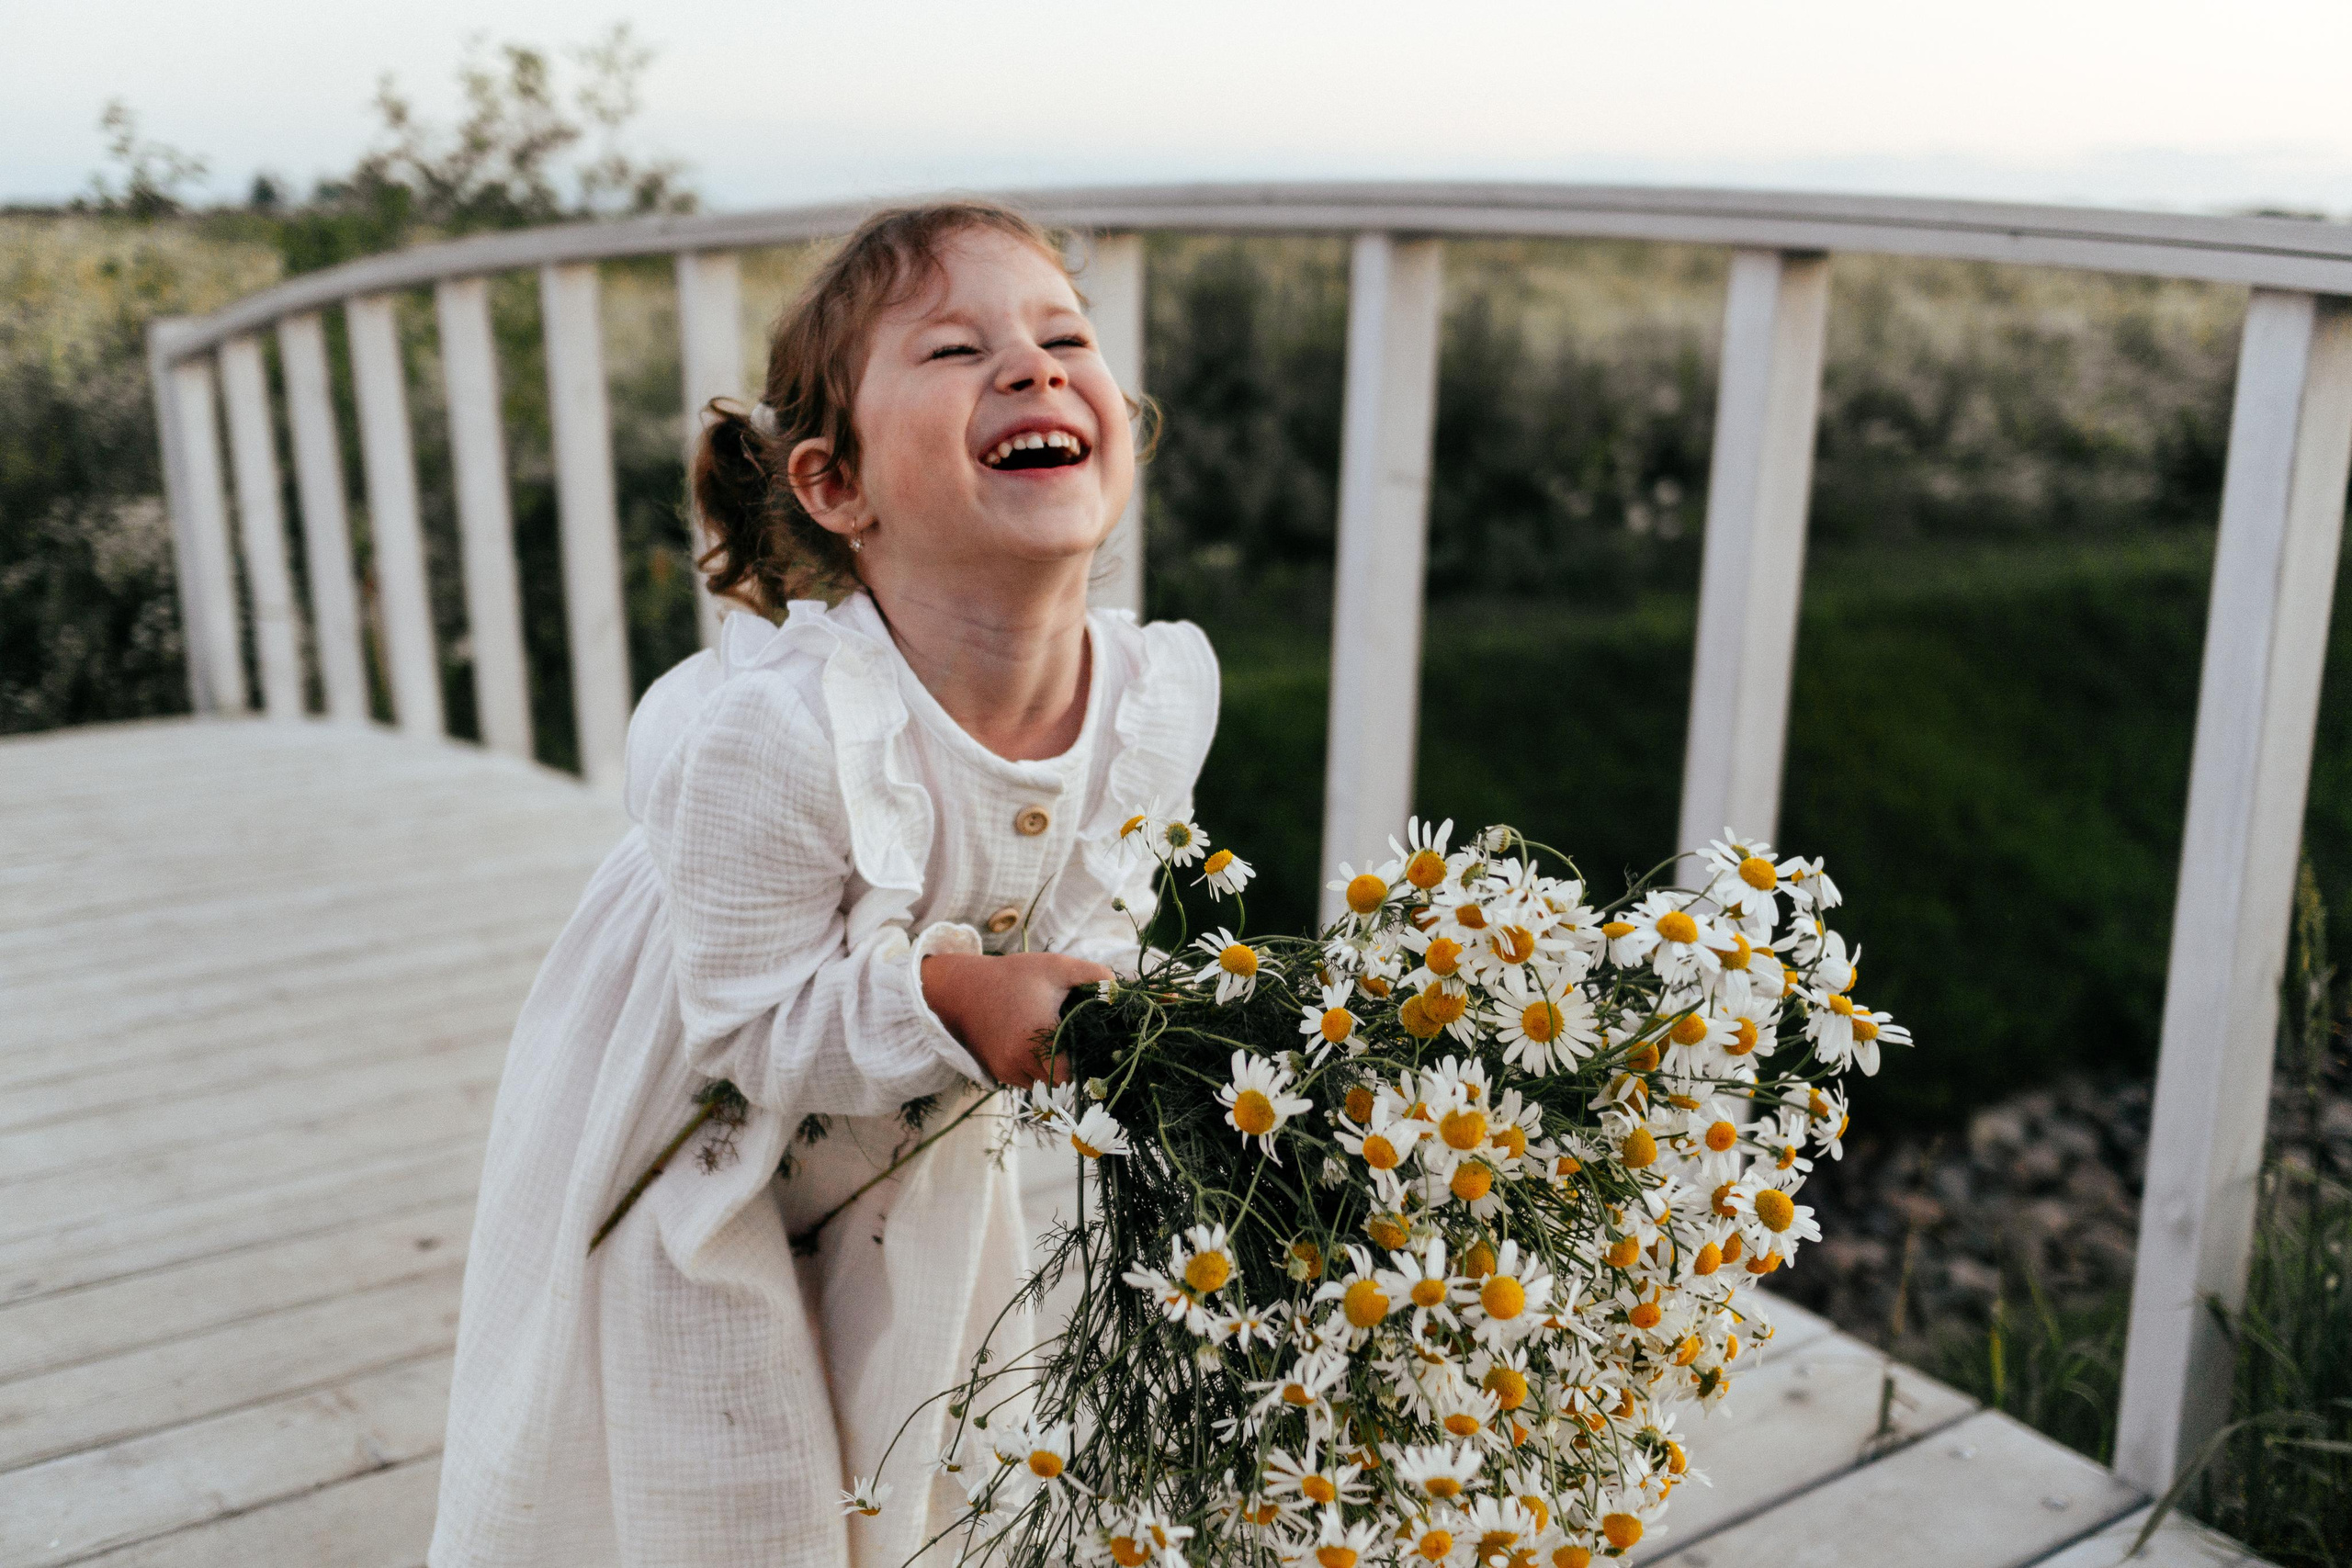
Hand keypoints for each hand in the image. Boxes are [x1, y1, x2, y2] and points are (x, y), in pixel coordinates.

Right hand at [921, 952, 1111, 1087]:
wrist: (962, 989)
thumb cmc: (1013, 976)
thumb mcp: (1055, 967)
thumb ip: (1092, 975)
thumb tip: (1121, 990)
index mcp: (1037, 1038)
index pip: (1073, 1073)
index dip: (1087, 1065)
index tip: (1097, 1050)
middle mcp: (1020, 1061)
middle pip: (1060, 1083)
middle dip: (1073, 1068)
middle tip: (1084, 1048)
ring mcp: (1007, 1071)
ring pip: (1044, 1085)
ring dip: (1054, 1071)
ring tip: (1061, 1046)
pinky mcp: (998, 1073)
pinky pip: (1027, 1081)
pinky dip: (1037, 1070)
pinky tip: (1041, 1048)